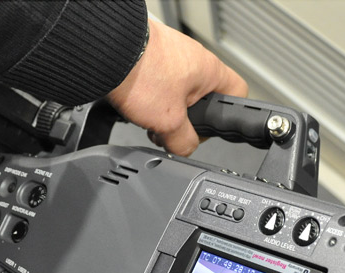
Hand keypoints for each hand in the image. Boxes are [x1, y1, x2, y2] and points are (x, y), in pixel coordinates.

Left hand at [107, 19, 247, 156]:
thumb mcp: (168, 122)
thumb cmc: (140, 73)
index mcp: (211, 71)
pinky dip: (149, 97)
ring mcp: (173, 55)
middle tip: (170, 129)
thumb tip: (185, 150)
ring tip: (147, 116)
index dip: (226, 118)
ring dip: (163, 111)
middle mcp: (195, 58)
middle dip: (184, 120)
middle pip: (201, 101)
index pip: (238, 94)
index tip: (208, 129)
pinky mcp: (152, 55)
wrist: (106, 51)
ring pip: (177, 94)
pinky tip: (136, 102)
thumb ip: (183, 142)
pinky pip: (159, 84)